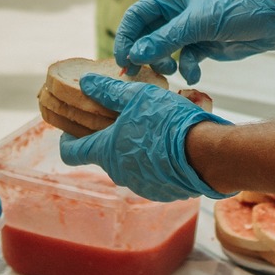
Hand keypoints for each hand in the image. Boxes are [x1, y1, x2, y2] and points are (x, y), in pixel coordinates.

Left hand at [60, 75, 225, 201]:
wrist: (207, 154)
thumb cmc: (168, 121)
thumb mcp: (137, 96)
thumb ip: (108, 91)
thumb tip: (86, 82)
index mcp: (106, 151)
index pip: (70, 152)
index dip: (67, 140)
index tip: (70, 131)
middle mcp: (119, 173)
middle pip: (104, 156)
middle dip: (110, 139)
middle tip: (124, 119)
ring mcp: (141, 186)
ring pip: (130, 165)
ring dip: (135, 151)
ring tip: (154, 130)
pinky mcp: (163, 192)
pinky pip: (152, 175)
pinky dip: (155, 163)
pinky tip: (171, 147)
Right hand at [115, 0, 274, 83]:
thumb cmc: (240, 7)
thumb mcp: (200, 22)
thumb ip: (167, 38)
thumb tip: (137, 53)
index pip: (138, 14)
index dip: (127, 35)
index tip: (123, 57)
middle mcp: (179, 11)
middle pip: (149, 34)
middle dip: (143, 52)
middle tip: (138, 72)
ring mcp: (193, 29)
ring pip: (165, 49)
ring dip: (164, 61)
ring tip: (170, 70)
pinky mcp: (207, 44)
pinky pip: (187, 59)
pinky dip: (188, 67)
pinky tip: (195, 73)